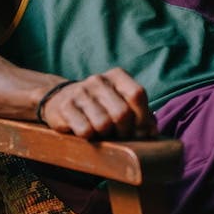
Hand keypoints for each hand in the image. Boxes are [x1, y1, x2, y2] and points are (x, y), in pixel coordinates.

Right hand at [40, 69, 155, 140]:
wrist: (60, 100)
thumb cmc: (101, 106)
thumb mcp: (122, 104)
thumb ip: (141, 115)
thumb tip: (153, 132)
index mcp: (117, 76)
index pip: (137, 94)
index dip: (142, 118)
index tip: (140, 131)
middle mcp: (98, 80)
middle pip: (122, 113)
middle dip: (125, 131)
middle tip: (120, 136)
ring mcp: (80, 92)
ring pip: (103, 124)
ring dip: (106, 135)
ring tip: (102, 133)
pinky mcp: (65, 107)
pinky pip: (85, 131)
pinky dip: (90, 138)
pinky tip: (87, 132)